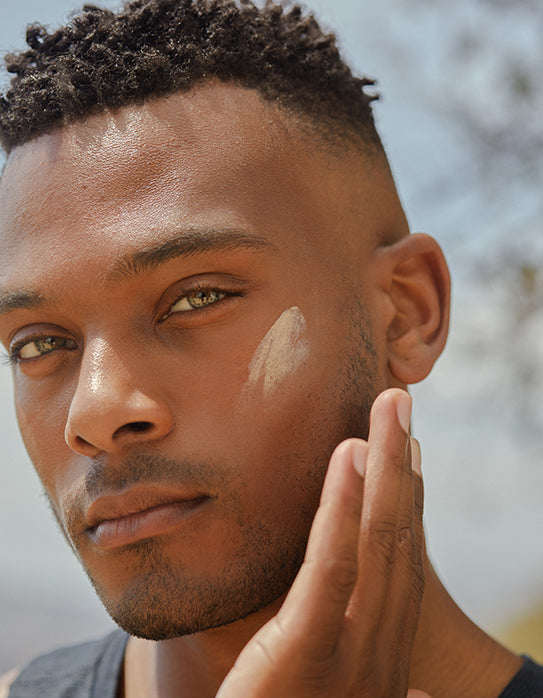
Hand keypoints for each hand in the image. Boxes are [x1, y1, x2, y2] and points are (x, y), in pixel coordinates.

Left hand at [217, 389, 428, 697]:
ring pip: (378, 541)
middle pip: (398, 538)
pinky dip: (344, 506)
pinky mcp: (307, 652)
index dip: (409, 500)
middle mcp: (380, 650)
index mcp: (384, 658)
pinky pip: (332, 565)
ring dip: (387, 468)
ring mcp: (351, 654)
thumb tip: (417, 691)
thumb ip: (375, 691)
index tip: (408, 451)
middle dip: (404, 465)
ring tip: (389, 410)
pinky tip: (350, 456)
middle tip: (402, 404)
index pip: (403, 562)